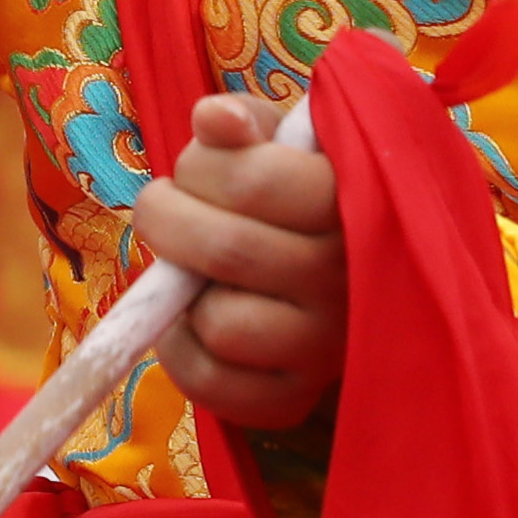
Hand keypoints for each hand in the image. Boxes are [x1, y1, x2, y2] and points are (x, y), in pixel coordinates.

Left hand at [137, 97, 349, 434]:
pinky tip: (191, 317)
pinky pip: (212, 385)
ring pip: (220, 324)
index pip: (254, 181)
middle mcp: (348, 281)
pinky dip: (179, 350)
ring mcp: (325, 347)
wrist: (341, 274)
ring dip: (184, 292)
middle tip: (163, 208)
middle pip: (226, 249)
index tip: (194, 167)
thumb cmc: (297, 193)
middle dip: (167, 218)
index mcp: (354, 204)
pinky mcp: (293, 398)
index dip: (201, 166)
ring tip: (193, 268)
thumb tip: (213, 119)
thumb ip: (246, 121)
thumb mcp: (283, 141)